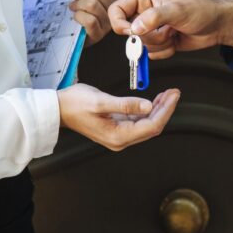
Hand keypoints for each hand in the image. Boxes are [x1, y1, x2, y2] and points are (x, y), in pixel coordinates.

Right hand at [57, 83, 179, 150]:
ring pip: (147, 124)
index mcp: (118, 136)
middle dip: (165, 109)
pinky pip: (139, 121)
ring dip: (159, 109)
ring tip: (168, 94)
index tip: (173, 96)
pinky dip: (148, 110)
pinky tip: (154, 100)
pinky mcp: (117, 128)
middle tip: (174, 92)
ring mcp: (119, 135)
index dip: (165, 110)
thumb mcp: (101, 101)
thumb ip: (126, 104)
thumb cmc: (74, 104)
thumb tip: (148, 106)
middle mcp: (120, 139)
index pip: (151, 126)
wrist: (57, 109)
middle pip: (152, 127)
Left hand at [70, 0, 123, 46]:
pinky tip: (76, 17)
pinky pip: (89, 20)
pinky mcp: (98, 34)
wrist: (71, 34)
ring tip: (74, 7)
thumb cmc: (83, 9)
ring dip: (77, 5)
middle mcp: (115, 8)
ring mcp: (107, 23)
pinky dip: (79, 16)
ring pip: (92, 4)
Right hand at [108, 0, 232, 59]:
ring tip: (174, 33)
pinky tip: (176, 41)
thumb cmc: (201, 11)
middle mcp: (144, 12)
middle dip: (149, 36)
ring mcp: (151, 27)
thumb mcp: (177, 11)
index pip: (116, 10)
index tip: (133, 32)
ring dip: (159, 44)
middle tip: (166, 30)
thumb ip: (154, 17)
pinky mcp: (159, 41)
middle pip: (128, 32)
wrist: (217, 25)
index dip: (120, 24)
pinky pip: (151, 54)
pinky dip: (164, 52)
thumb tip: (135, 28)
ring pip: (141, 45)